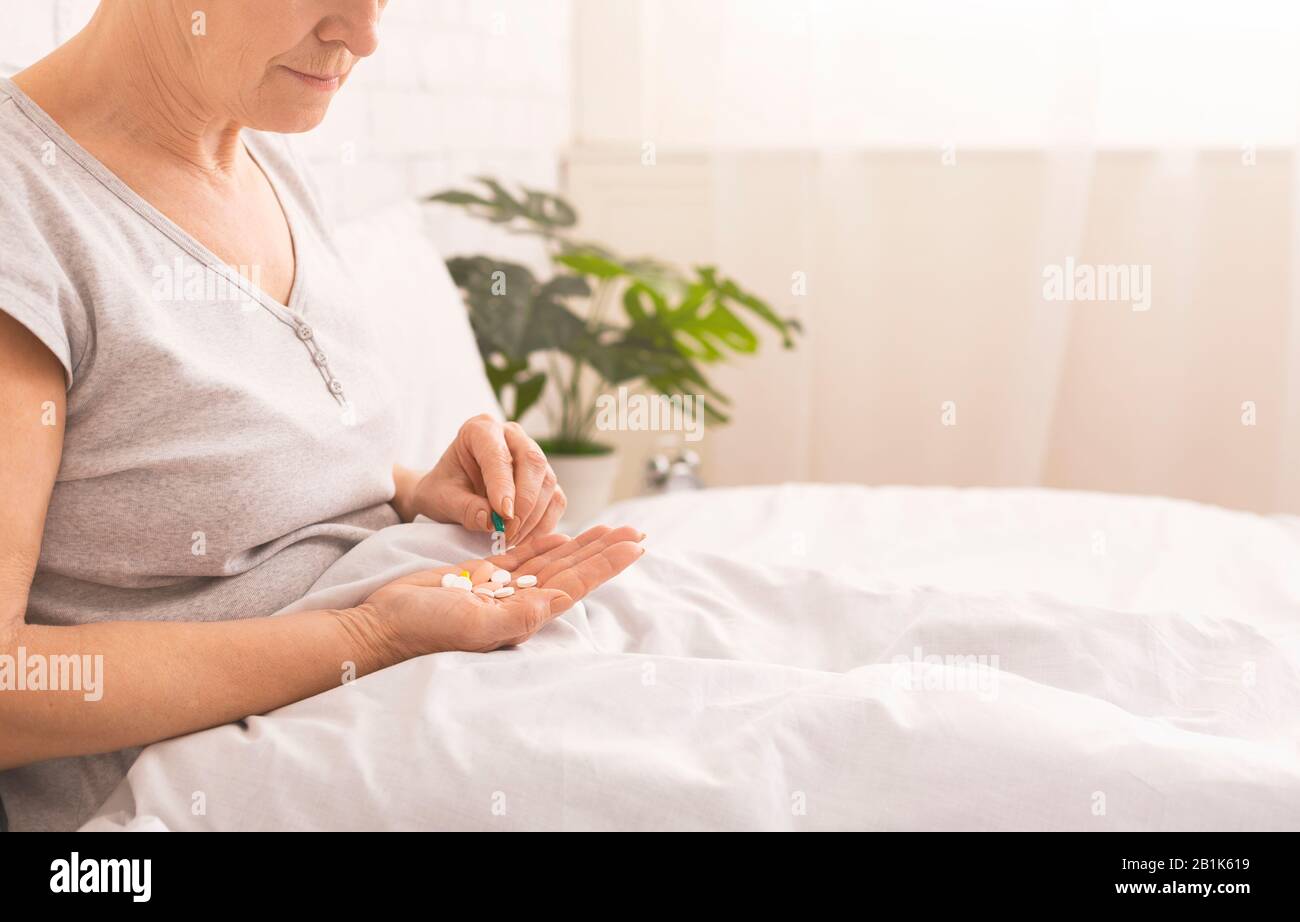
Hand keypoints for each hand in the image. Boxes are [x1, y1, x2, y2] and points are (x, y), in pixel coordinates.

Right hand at [354, 525, 644, 657]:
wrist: (384, 624)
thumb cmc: (425, 630)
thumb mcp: (473, 625)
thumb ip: (518, 615)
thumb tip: (561, 600)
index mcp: (523, 613)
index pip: (576, 584)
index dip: (607, 564)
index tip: (635, 546)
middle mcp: (518, 601)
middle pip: (572, 569)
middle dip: (605, 550)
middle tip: (637, 531)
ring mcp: (500, 588)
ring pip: (551, 561)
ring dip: (581, 545)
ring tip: (611, 530)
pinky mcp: (480, 576)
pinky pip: (520, 557)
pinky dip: (543, 544)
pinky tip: (562, 535)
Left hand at [394, 415, 565, 544]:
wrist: (450, 494)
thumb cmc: (443, 489)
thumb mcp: (441, 499)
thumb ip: (463, 508)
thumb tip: (489, 520)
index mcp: (480, 430)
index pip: (498, 454)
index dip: (503, 484)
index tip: (502, 514)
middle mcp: (511, 436)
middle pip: (532, 461)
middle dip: (524, 501)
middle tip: (508, 531)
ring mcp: (532, 456)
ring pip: (547, 481)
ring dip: (533, 516)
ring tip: (509, 539)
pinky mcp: (544, 479)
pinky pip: (556, 499)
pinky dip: (543, 523)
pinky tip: (523, 539)